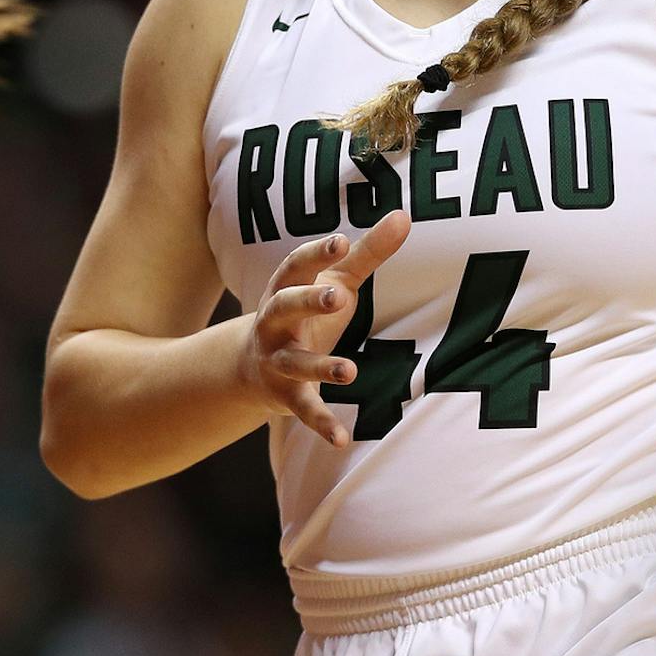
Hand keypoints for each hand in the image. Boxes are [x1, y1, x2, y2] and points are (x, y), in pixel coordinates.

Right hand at [238, 208, 411, 447]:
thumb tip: (405, 215)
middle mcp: (274, 323)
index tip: (339, 243)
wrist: (250, 365)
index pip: (296, 266)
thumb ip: (368, 252)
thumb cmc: (306, 313)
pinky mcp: (286, 396)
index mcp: (286, 288)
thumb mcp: (333, 281)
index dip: (316, 254)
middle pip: (284, 307)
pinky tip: (341, 439)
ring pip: (295, 363)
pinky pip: (303, 410)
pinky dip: (320, 424)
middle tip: (337, 297)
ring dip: (319, 367)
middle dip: (308, 303)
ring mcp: (278, 360)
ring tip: (349, 372)